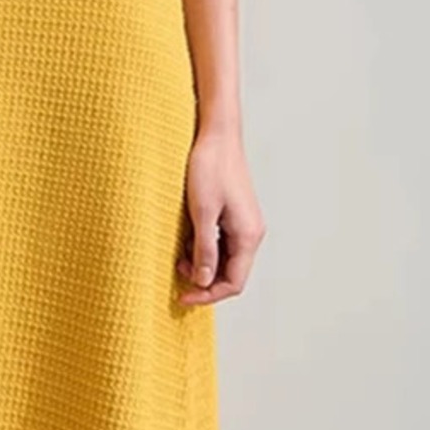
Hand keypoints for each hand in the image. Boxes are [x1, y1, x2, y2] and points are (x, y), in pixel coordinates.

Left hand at [176, 127, 265, 304]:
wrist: (217, 134)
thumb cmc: (210, 168)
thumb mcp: (202, 211)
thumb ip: (204, 249)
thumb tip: (203, 282)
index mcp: (248, 236)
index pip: (234, 283)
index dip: (208, 295)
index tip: (183, 296)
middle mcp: (251, 233)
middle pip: (231, 273)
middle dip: (204, 278)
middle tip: (177, 270)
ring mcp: (244, 223)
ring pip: (225, 258)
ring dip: (202, 261)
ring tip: (180, 252)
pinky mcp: (235, 214)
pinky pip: (222, 241)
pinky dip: (203, 245)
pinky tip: (187, 235)